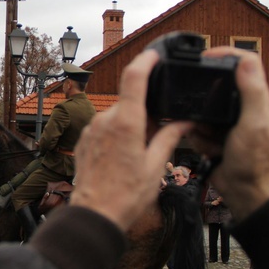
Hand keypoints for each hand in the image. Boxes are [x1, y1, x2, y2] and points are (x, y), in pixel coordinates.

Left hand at [69, 50, 191, 231]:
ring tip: (137, 155)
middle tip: (156, 136)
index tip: (155, 55)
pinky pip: (104, 128)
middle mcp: (105, 120)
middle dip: (145, 113)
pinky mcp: (84, 140)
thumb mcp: (156, 166)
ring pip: (117, 116)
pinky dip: (116, 135)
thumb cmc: (127, 194)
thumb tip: (185, 122)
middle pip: (130, 103)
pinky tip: (122, 158)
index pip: (134, 78)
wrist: (94, 214)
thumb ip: (170, 137)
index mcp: (126, 122)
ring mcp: (91, 129)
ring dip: (130, 126)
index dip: (145, 61)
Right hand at [187, 48, 268, 220]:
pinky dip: (197, 138)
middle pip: (215, 84)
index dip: (225, 53)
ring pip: (199, 107)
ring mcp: (224, 120)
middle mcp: (240, 105)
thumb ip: (252, 93)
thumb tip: (244, 61)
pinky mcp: (211, 133)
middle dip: (203, 98)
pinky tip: (210, 149)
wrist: (241, 189)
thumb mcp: (253, 124)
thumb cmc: (252, 159)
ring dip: (199, 125)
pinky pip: (193, 126)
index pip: (244, 61)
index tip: (205, 56)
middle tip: (199, 110)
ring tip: (212, 140)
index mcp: (256, 97)